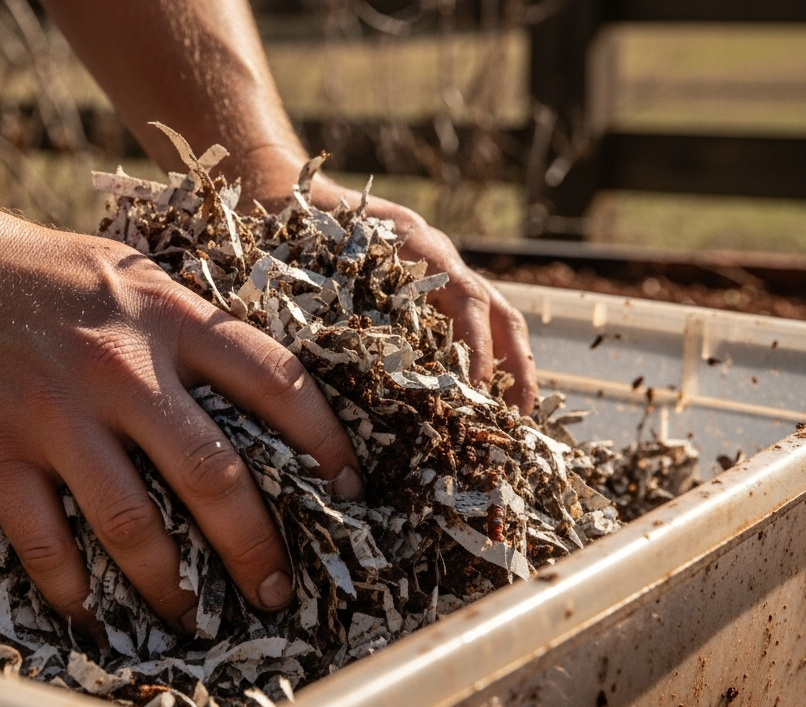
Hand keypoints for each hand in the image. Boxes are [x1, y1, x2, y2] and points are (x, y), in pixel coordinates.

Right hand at [0, 199, 361, 634]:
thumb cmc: (46, 276)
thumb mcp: (136, 278)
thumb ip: (195, 329)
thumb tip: (267, 396)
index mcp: (169, 319)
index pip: (274, 381)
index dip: (323, 442)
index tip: (350, 490)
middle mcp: (121, 367)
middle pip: (212, 473)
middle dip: (255, 546)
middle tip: (278, 591)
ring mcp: (55, 413)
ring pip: (133, 523)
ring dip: (172, 586)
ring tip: (194, 618)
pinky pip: (45, 541)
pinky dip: (75, 588)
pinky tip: (96, 612)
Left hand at [241, 154, 538, 412]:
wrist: (288, 193)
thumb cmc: (298, 227)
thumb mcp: (313, 254)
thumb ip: (328, 293)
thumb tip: (326, 361)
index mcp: (417, 247)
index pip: (466, 298)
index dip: (475, 344)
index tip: (477, 386)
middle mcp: (438, 257)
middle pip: (497, 309)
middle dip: (514, 363)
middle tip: (518, 414)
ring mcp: (441, 269)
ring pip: (496, 314)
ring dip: (510, 364)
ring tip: (514, 415)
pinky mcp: (433, 284)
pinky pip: (473, 320)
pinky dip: (486, 357)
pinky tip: (482, 399)